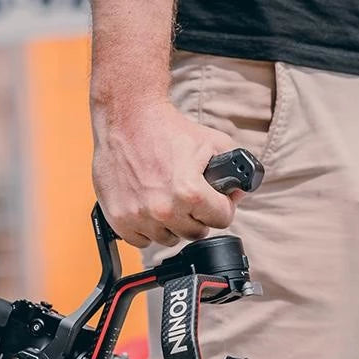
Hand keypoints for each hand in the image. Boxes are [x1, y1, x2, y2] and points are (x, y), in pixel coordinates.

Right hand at [92, 101, 239, 247]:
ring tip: (168, 200)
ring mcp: (140, 217)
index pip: (222, 220)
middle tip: (190, 199)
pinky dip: (146, 229)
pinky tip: (148, 209)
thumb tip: (238, 193)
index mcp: (190, 193)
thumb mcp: (212, 142)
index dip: (223, 207)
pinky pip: (142, 241)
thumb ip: (234, 169)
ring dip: (172, 225)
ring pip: (169, 239)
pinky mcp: (119, 219)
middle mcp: (164, 209)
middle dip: (198, 217)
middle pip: (196, 233)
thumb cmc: (169, 129)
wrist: (127, 118)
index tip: (215, 200)